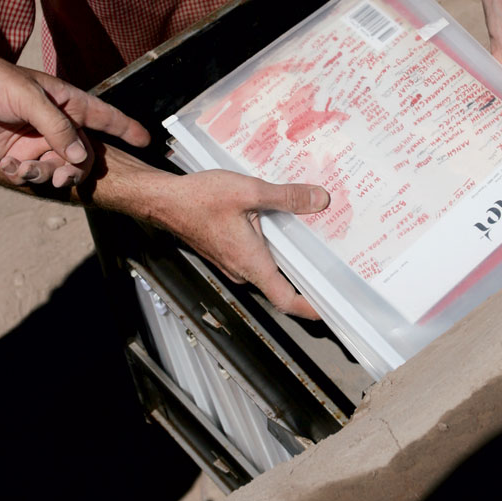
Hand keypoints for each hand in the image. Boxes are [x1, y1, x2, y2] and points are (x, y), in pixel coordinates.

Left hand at [0, 47, 149, 187]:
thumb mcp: (29, 97)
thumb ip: (57, 128)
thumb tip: (80, 158)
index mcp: (66, 102)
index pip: (104, 117)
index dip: (126, 128)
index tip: (146, 141)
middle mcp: (55, 123)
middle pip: (83, 154)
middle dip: (77, 169)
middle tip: (64, 177)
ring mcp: (36, 141)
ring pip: (58, 168)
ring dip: (46, 174)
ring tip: (24, 169)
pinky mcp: (15, 155)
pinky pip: (31, 174)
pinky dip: (22, 175)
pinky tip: (6, 164)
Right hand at [113, 160, 329, 318]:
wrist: (164, 200)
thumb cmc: (198, 199)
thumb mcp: (248, 191)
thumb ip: (286, 197)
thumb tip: (319, 199)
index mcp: (251, 262)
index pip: (286, 300)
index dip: (312, 309)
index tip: (334, 309)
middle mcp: (242, 269)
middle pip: (282, 285)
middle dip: (308, 279)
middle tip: (337, 267)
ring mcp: (233, 262)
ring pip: (269, 269)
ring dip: (291, 260)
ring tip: (318, 242)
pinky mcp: (228, 252)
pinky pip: (258, 256)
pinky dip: (275, 247)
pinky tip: (286, 225)